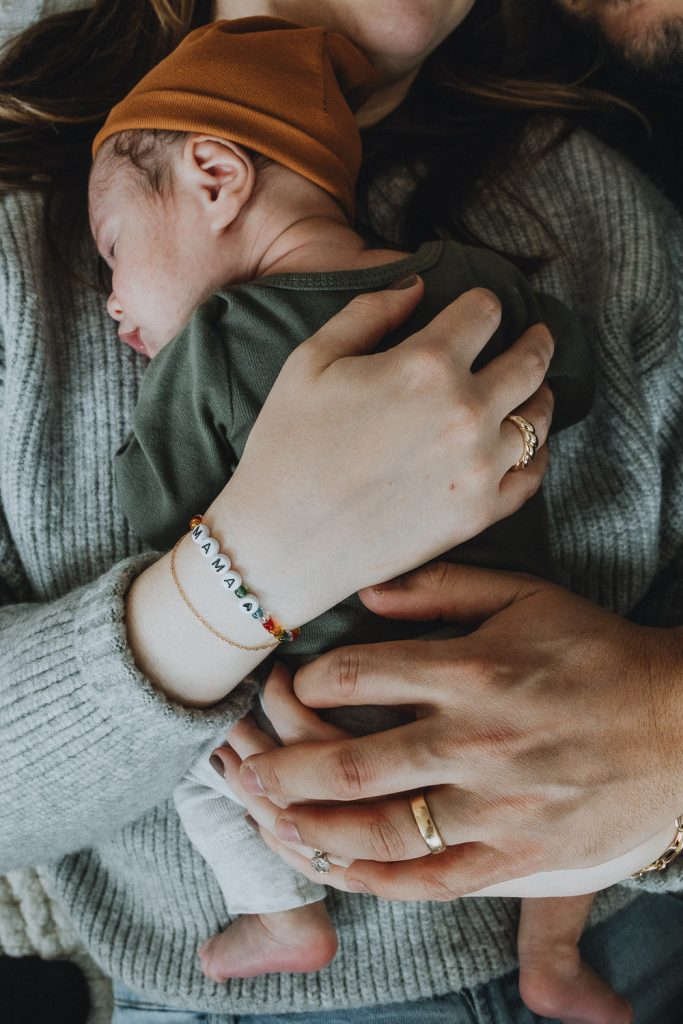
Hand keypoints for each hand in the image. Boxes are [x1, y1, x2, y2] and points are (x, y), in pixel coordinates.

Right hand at [209, 279, 554, 624]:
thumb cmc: (287, 448)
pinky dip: (536, 452)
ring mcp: (479, 466)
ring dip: (540, 394)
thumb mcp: (311, 360)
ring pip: (540, 416)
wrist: (282, 542)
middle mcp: (465, 411)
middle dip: (535, 340)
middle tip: (539, 335)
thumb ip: (369, 312)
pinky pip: (533, 473)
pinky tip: (526, 444)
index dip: (484, 303)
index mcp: (425, 364)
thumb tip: (417, 284)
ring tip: (535, 389)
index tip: (482, 309)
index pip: (485, 311)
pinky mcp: (480, 513)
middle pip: (530, 360)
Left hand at [233, 565, 682, 898]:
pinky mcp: (520, 856)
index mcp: (470, 669)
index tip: (288, 687)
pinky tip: (338, 869)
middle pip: (350, 761)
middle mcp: (474, 740)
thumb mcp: (526, 596)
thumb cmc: (595, 653)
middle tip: (239, 770)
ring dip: (312, 827)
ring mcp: (496, 805)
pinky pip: (433, 879)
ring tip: (269, 821)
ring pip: (380, 829)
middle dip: (282, 767)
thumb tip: (366, 593)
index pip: (353, 676)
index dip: (304, 682)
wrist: (678, 723)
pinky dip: (377, 879)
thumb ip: (442, 588)